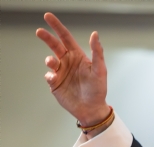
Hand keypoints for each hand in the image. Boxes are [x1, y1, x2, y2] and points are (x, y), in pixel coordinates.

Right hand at [36, 12, 109, 127]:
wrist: (91, 109)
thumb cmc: (98, 89)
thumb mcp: (100, 70)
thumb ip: (97, 52)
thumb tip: (95, 34)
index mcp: (77, 56)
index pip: (65, 38)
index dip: (57, 26)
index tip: (47, 16)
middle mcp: (67, 62)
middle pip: (54, 45)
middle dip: (46, 37)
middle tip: (39, 31)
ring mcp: (60, 72)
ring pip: (50, 60)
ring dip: (49, 59)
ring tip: (52, 62)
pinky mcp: (55, 83)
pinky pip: (49, 75)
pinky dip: (49, 75)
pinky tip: (54, 78)